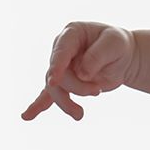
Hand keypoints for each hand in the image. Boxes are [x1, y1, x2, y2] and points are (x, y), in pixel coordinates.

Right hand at [21, 22, 136, 121]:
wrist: (123, 57)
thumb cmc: (118, 44)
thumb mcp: (115, 43)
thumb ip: (98, 55)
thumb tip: (82, 73)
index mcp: (72, 34)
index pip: (61, 50)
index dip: (57, 66)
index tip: (54, 81)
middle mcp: (62, 50)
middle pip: (59, 75)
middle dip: (78, 88)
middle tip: (98, 91)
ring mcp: (61, 67)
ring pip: (55, 89)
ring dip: (67, 103)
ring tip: (80, 115)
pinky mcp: (63, 83)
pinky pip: (47, 95)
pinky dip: (38, 106)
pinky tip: (27, 116)